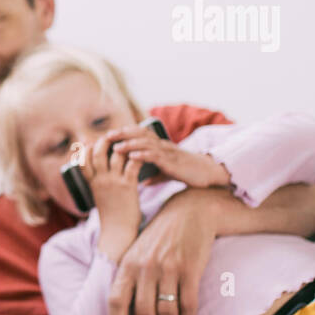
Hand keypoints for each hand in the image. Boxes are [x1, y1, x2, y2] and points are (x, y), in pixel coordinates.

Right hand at [82, 135, 141, 259]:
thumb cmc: (111, 216)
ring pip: (116, 155)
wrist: (118, 232)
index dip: (85, 149)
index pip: (82, 161)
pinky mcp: (128, 186)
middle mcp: (101, 181)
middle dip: (104, 141)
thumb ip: (99, 185)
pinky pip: (132, 164)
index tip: (91, 141)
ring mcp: (114, 182)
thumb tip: (100, 177)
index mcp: (92, 184)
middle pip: (98, 153)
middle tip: (112, 136)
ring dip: (123, 145)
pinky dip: (137, 155)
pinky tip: (143, 152)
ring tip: (130, 140)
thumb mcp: (99, 198)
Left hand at [107, 124, 229, 188]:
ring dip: (130, 144)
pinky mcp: (172, 162)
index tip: (109, 135)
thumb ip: (155, 174)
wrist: (208, 173)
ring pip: (146, 144)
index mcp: (160, 146)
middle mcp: (163, 146)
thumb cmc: (188, 172)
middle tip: (106, 136)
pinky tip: (133, 156)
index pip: (140, 134)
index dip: (125, 132)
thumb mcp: (168, 172)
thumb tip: (143, 182)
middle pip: (140, 135)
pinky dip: (143, 155)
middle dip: (123, 134)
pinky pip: (156, 156)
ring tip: (116, 146)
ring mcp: (168, 153)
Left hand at [107, 188, 218, 314]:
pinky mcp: (190, 269)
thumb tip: (124, 312)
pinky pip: (188, 304)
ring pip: (166, 313)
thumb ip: (128, 277)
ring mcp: (168, 269)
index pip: (116, 301)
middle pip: (143, 314)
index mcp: (127, 265)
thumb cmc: (158, 238)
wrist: (188, 212)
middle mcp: (145, 268)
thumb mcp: (135, 252)